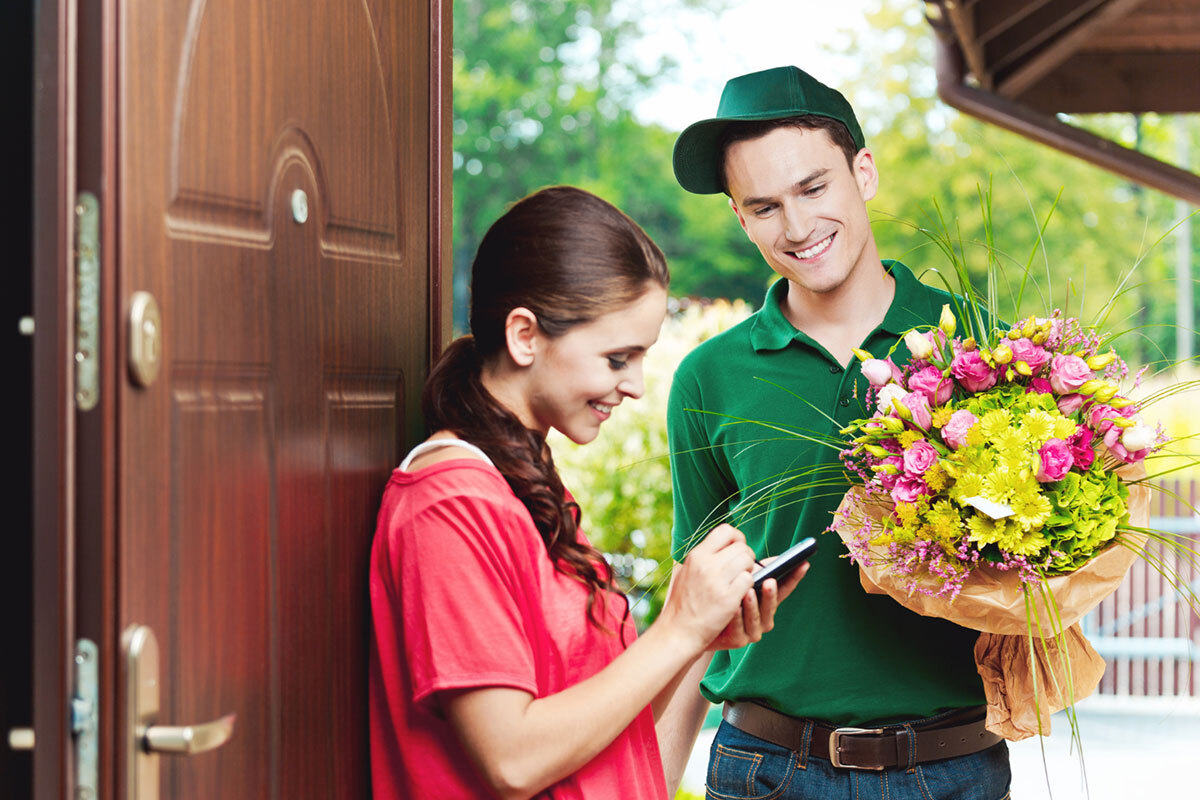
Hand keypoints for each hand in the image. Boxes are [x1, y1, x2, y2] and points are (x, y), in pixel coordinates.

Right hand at [657, 524, 755, 652]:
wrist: (677, 631)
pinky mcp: (728, 598)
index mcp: (696, 555)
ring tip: (742, 581)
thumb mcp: (686, 572)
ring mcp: (717, 580)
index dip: (737, 538)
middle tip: (743, 569)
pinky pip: (749, 580)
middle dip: (747, 557)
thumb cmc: (683, 603)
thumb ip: (703, 557)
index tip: (737, 549)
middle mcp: (706, 564)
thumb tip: (723, 542)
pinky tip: (741, 594)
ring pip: (748, 561)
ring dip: (750, 570)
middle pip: (742, 547)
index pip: (725, 530)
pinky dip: (749, 586)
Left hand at [706, 554, 807, 650]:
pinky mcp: (737, 640)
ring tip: (748, 592)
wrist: (698, 626)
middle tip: (770, 581)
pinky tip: (732, 608)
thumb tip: (775, 557)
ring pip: (755, 618)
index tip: (804, 564)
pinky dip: (736, 619)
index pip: (784, 588)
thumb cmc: (721, 599)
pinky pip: (737, 629)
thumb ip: (756, 572)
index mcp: (765, 602)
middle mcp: (763, 618)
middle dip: (771, 594)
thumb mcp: (739, 582)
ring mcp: (752, 631)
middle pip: (771, 605)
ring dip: (753, 606)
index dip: (794, 577)